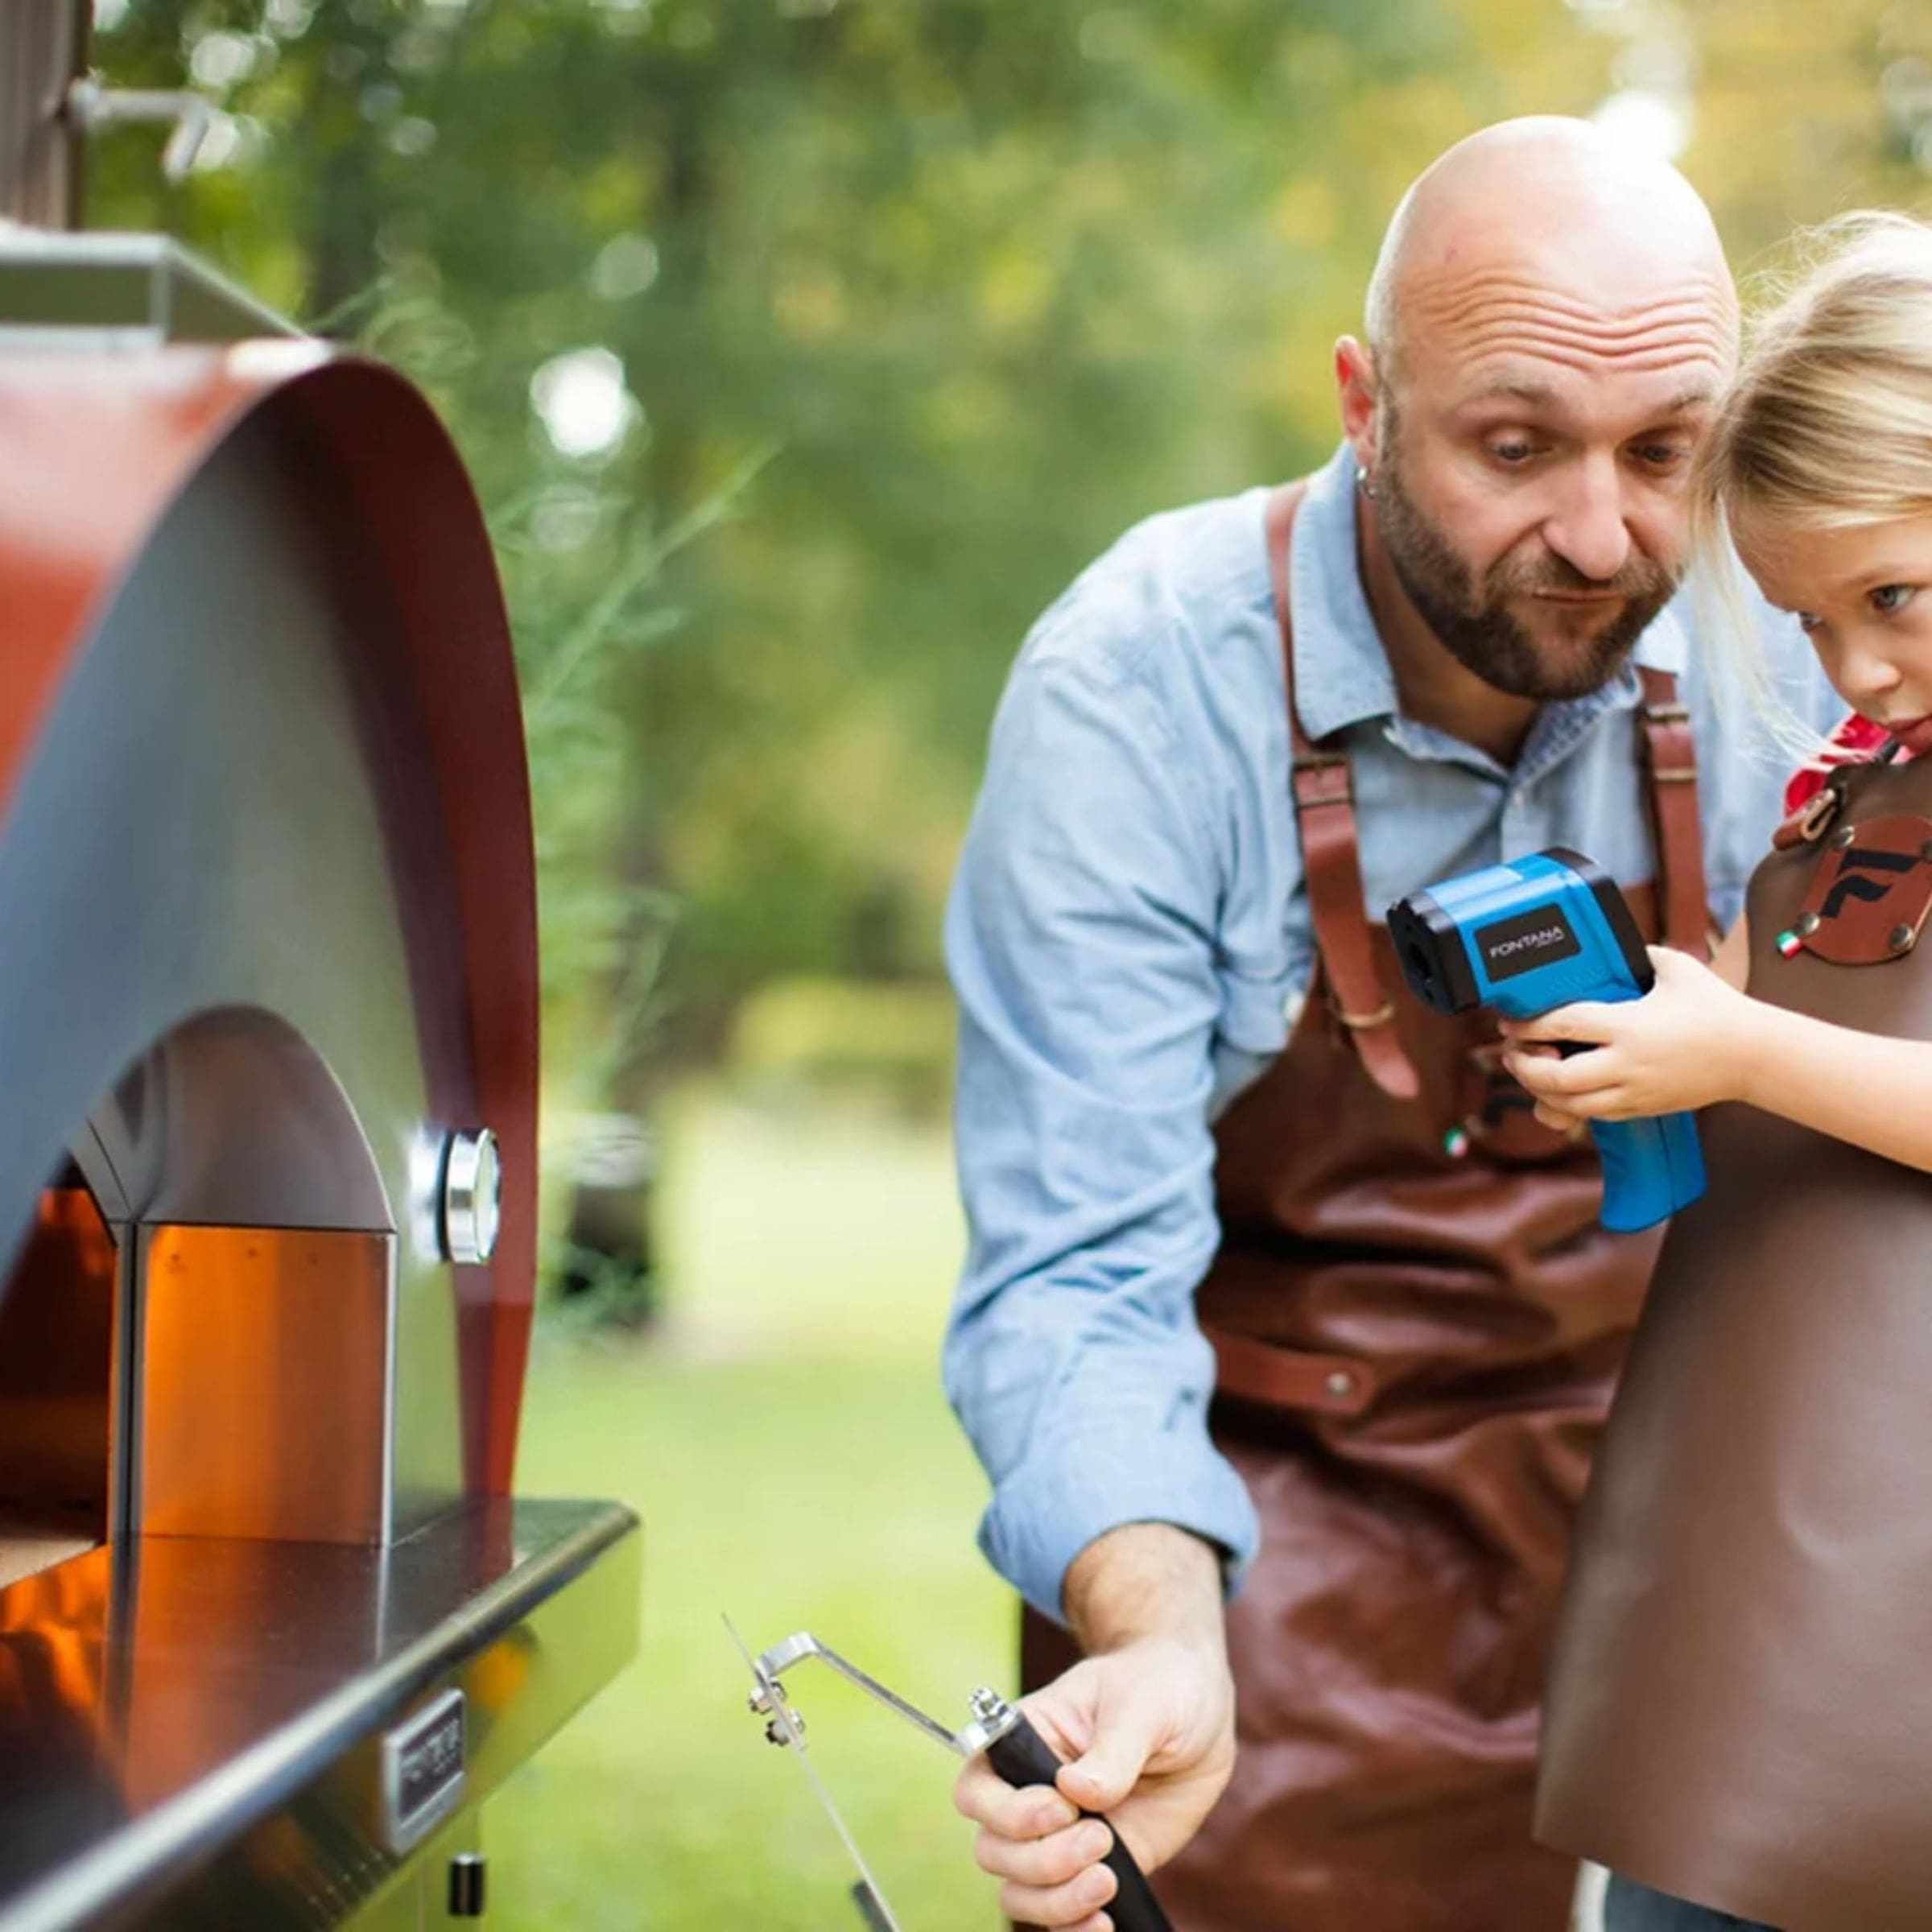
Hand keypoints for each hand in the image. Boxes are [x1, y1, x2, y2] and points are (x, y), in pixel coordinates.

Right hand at [952, 1632, 1234, 1929]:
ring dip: (1056, 1901)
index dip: (1008, 1812)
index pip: (977, 1789)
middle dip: (1042, 1860)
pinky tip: (1103, 1921)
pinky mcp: (1096, 1866)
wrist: (1197, 1711)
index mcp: (1024, 1741)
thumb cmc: (1157, 1686)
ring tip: (1107, 1879)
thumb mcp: (1141, 1704)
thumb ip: (1113, 1748)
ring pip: (1020, 1891)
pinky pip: (1062, 1913)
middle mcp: (1031, 1793)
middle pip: (995, 1851)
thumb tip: (1078, 1791)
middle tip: (1102, 1837)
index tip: (1063, 1807)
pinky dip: (1073, 1928)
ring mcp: (1061, 1836)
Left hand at [1499, 944, 1762, 1120]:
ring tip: (1530, 1071)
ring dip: (1540, 1091)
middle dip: (1525, 1068)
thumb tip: (1611, 945)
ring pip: (1570, 1105)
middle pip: (1557, 1078)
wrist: (1753, 1055)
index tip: (1510, 1021)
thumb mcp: (1676, 968)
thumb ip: (1638, 954)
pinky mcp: (1641, 1108)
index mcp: (1630, 1025)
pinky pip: (1592, 1115)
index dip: (1529, 1026)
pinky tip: (1559, 1089)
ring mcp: (1634, 1091)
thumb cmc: (1716, 1008)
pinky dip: (1568, 1106)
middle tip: (1513, 1052)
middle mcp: (1627, 1063)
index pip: (1564, 1025)